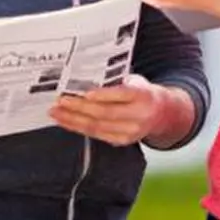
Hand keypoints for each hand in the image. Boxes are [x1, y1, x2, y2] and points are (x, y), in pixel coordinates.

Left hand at [49, 74, 167, 146]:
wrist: (163, 113)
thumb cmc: (141, 91)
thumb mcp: (135, 80)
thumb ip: (115, 81)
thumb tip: (84, 78)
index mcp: (143, 95)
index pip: (120, 95)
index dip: (101, 95)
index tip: (84, 92)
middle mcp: (139, 116)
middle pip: (104, 113)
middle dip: (79, 107)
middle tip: (60, 101)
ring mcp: (131, 132)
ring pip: (97, 126)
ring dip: (73, 120)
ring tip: (56, 113)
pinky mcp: (122, 141)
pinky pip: (96, 135)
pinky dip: (78, 128)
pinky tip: (66, 122)